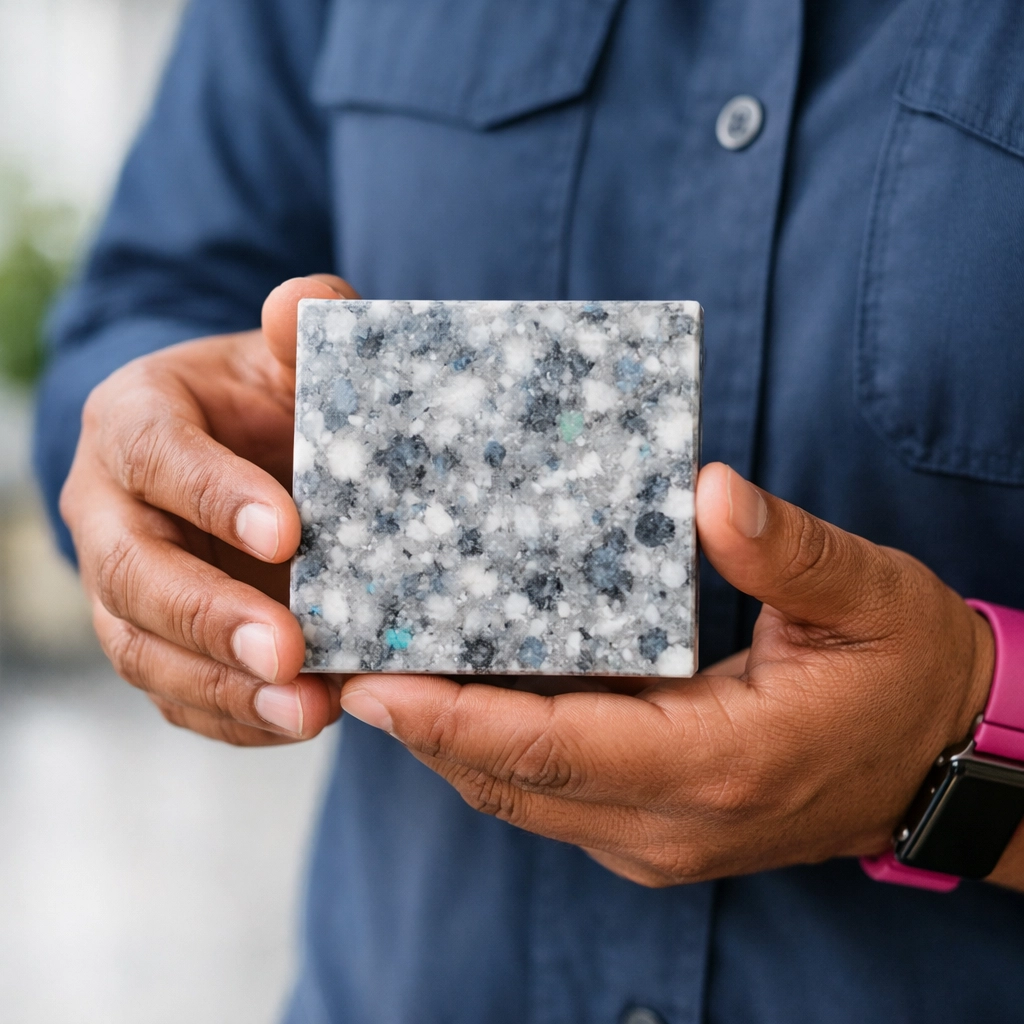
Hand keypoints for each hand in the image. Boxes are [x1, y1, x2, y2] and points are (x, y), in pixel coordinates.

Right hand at [61, 275, 357, 744]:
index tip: (290, 532)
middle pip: (132, 572)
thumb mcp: (279, 358)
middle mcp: (109, 511)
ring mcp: (122, 585)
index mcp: (134, 424)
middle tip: (288, 652)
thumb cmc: (259, 403)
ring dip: (221, 688)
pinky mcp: (151, 640)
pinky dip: (231, 717)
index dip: (214, 496)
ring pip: (144, 649)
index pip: (158, 458)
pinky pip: (174, 694)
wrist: (231, 458)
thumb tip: (303, 302)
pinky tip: (294, 723)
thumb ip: (301, 330)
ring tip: (304, 712)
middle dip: (209, 616)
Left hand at [339, 463, 998, 885]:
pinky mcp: (655, 827)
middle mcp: (673, 821)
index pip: (554, 749)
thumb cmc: (904, 672)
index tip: (372, 684)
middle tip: (345, 660)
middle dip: (421, 729)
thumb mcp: (866, 596)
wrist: (944, 756)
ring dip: (448, 739)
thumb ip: (786, 550)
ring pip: (520, 795)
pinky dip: (494, 748)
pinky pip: (549, 793)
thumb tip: (708, 491)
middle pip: (513, 781)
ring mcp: (659, 836)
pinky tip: (462, 691)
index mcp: (720, 765)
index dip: (454, 720)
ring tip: (382, 668)